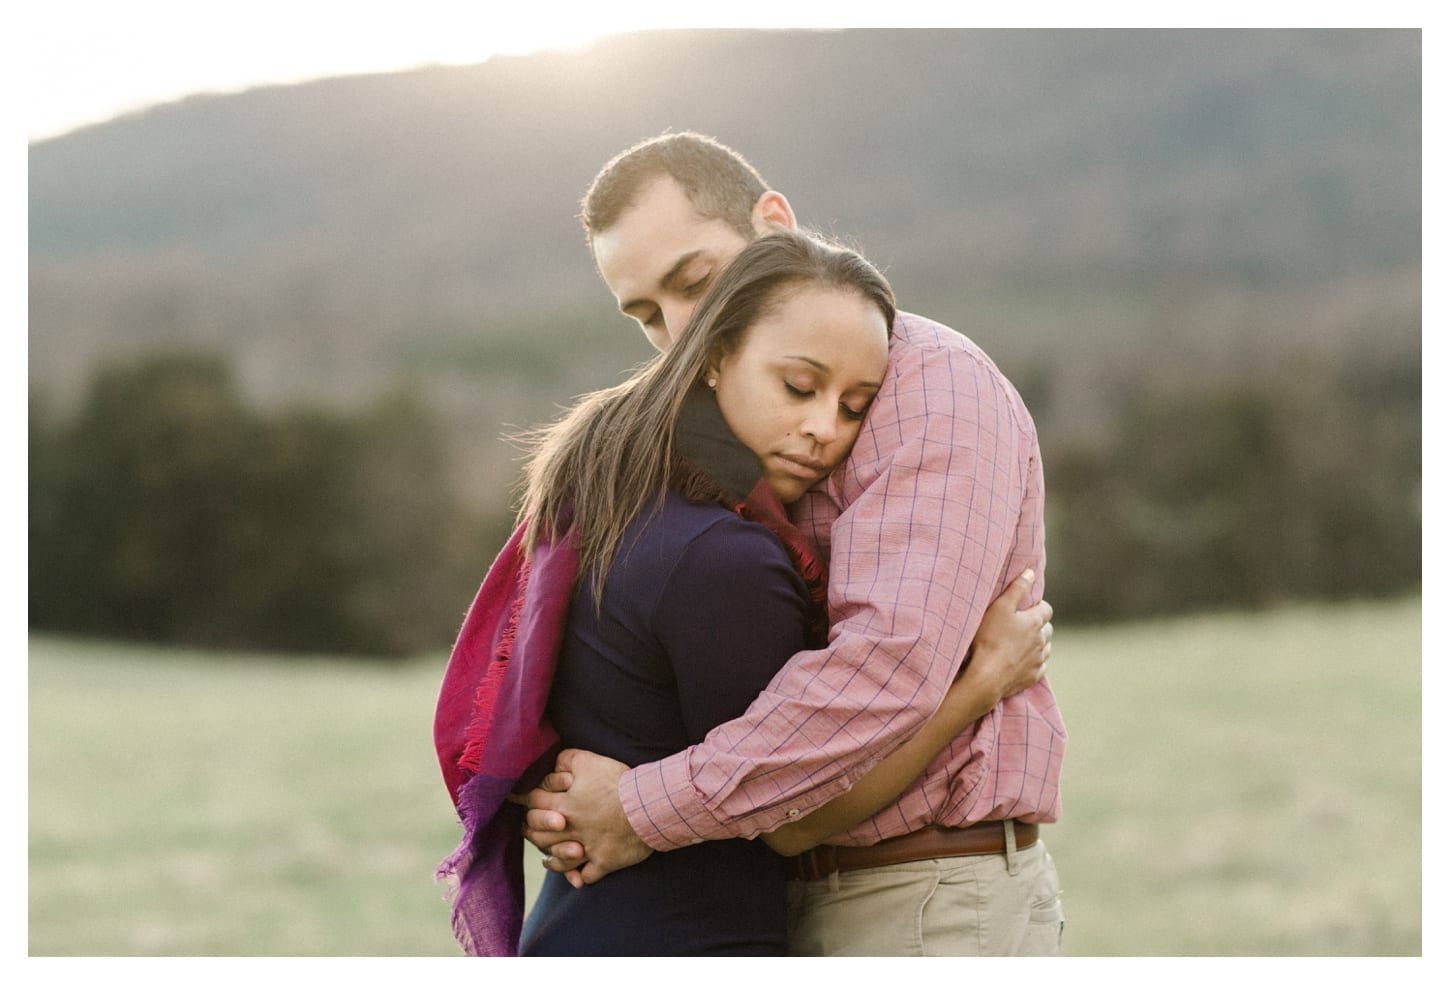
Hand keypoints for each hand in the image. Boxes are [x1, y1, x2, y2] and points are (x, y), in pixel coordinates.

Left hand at [520, 748, 652, 887]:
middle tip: (526, 829)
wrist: (647, 806)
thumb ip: (565, 760)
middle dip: (531, 830)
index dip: (522, 798)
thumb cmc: (617, 782)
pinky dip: (577, 877)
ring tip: (546, 858)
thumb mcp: (589, 761)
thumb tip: (552, 765)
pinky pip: (586, 876)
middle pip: (539, 835)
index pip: (533, 802)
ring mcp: (587, 849)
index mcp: (563, 805)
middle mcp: (570, 831)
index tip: (514, 797)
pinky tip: (574, 876)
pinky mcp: (605, 862)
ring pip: (559, 859)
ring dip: (550, 857)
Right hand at [961, 569, 1052, 704]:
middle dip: (1039, 625)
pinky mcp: (1033, 676)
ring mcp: (1038, 660)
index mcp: (1034, 622)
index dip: (1038, 606)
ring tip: (1022, 643)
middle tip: (1022, 625)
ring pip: (1046, 648)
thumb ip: (1017, 588)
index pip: (1046, 609)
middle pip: (1048, 629)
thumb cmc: (989, 638)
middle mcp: (1041, 641)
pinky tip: (1022, 661)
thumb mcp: (999, 607)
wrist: (986, 676)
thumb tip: (1031, 572)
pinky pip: (1039, 667)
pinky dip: (1034, 662)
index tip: (1027, 607)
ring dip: (1038, 644)